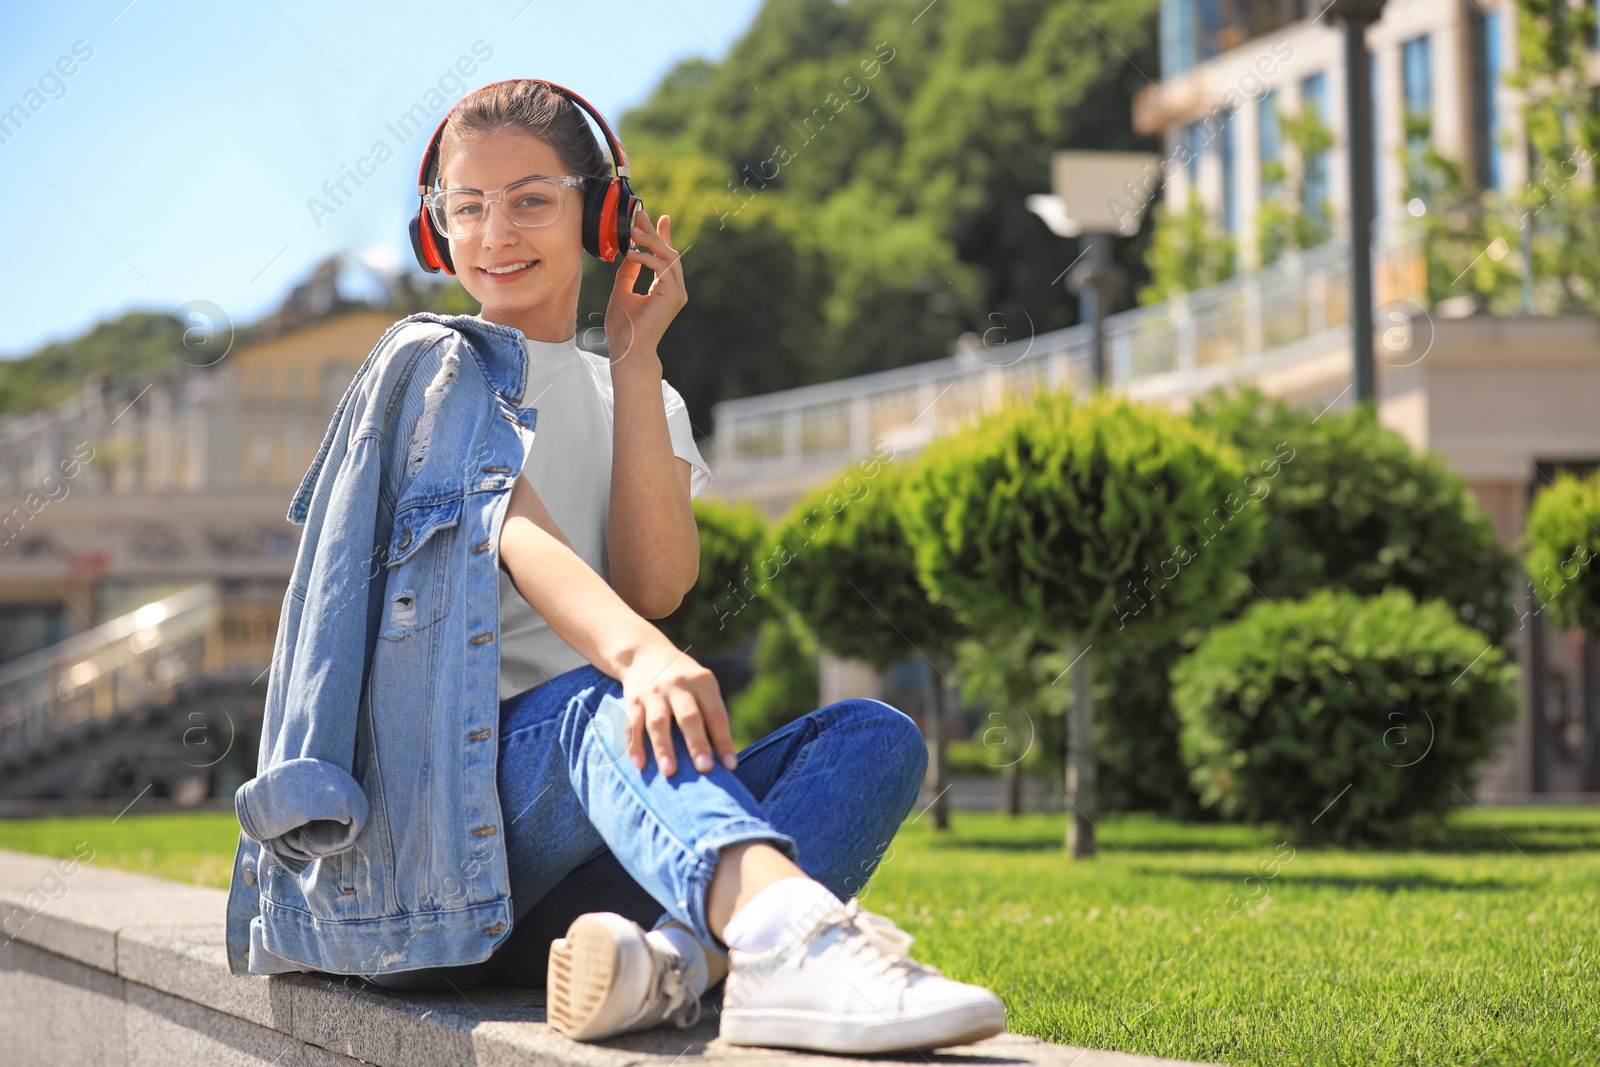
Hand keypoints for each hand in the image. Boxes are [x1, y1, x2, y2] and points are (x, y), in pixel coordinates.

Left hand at [606, 207, 686, 365]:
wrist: (628, 350)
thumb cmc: (624, 327)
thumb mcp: (622, 291)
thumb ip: (628, 272)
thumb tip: (630, 251)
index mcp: (664, 288)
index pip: (664, 256)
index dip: (661, 235)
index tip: (658, 217)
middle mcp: (674, 288)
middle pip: (667, 252)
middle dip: (653, 232)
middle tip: (640, 214)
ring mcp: (677, 292)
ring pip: (668, 256)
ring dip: (650, 241)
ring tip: (632, 231)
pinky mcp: (675, 295)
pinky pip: (663, 267)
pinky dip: (647, 258)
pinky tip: (632, 253)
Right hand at [618, 640, 736, 776]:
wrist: (644, 653)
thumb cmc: (684, 681)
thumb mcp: (702, 685)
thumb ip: (711, 714)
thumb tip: (724, 758)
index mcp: (702, 682)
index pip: (716, 715)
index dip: (724, 741)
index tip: (730, 766)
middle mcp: (678, 685)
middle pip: (689, 717)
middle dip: (697, 744)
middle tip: (705, 769)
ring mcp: (654, 692)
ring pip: (658, 722)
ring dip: (663, 748)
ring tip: (669, 772)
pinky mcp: (633, 699)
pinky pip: (632, 724)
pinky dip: (635, 745)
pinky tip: (639, 764)